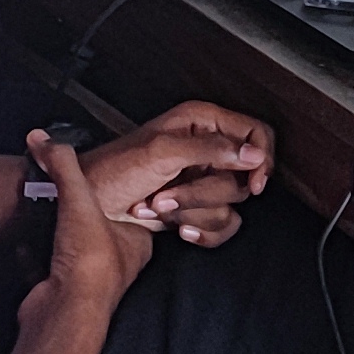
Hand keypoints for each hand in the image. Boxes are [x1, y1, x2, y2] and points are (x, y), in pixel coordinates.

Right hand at [25, 133, 154, 309]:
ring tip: (41, 209)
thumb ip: (63, 167)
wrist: (64, 311)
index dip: (119, 192)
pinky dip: (34, 254)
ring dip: (55, 232)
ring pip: (73, 247)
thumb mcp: (80, 200)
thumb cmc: (89, 263)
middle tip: (61, 190)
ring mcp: (89, 279)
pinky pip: (47, 265)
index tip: (102, 176)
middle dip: (79, 212)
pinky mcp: (62, 290)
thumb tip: (43, 139)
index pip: (135, 210)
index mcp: (136, 242)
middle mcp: (117, 262)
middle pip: (99, 228)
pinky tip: (23, 241)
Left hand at [70, 103, 272, 246]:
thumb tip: (254, 154)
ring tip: (159, 206)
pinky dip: (200, 232)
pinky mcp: (196, 210)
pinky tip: (176, 229)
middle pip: (243, 177)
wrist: (92, 209)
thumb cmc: (114, 172)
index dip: (261, 157)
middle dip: (204, 193)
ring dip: (192, 213)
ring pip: (230, 205)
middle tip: (169, 192)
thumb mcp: (161, 152)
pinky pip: (222, 226)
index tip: (254, 182)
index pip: (256, 132)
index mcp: (201, 121)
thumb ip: (210, 149)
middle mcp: (206, 149)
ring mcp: (202, 181)